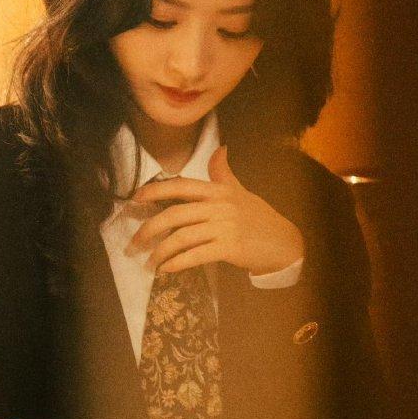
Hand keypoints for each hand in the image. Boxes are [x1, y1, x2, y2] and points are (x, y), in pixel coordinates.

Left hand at [127, 145, 304, 277]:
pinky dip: (178, 263)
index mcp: (218, 191)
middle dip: (149, 229)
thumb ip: (224, 173)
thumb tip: (220, 149)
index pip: (181, 186)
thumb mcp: (241, 191)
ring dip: (160, 252)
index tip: (135, 199)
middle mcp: (219, 206)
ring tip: (149, 262)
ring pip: (182, 237)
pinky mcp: (230, 248)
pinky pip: (196, 255)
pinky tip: (167, 269)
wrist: (284, 242)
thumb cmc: (259, 217)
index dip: (156, 190)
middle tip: (134, 243)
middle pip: (174, 215)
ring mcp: (225, 227)